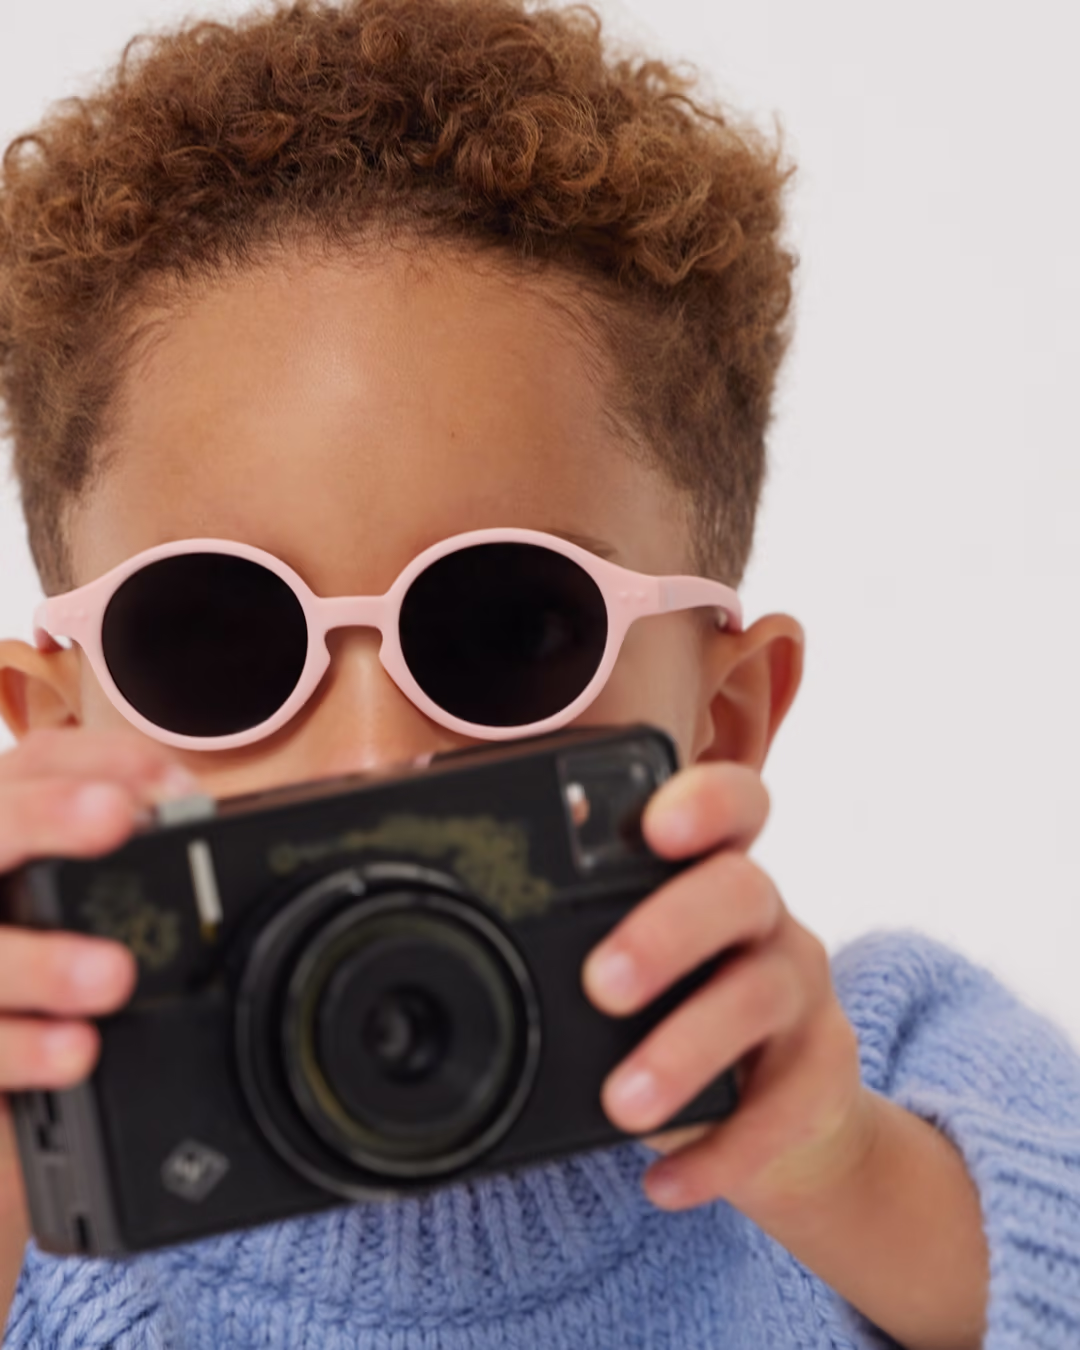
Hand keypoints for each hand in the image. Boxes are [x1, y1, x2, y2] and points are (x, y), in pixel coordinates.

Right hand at [0, 728, 199, 1250]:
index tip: (175, 787)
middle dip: (48, 813)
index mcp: (3, 828)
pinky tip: (76, 1054)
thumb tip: (214, 824)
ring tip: (113, 975)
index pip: (35, 763)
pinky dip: (24, 1050)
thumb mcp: (71, 884)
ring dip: (44, 961)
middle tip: (119, 818)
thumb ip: (129, 855)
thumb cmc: (40, 946)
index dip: (102, 761)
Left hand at [581, 761, 872, 1217]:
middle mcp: (762, 917)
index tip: (656, 824)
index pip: (732, 804)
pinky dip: (721, 1150)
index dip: (706, 800)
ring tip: (622, 1104)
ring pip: (760, 994)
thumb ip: (556, 934)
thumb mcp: (625, 961)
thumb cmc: (671, 1015)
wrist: (780, 1116)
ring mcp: (799, 991)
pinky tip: (664, 1182)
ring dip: (686, 1050)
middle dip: (669, 930)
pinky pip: (785, 1107)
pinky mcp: (820, 1074)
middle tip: (602, 984)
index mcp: (707, 872)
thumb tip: (406, 913)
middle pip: (740, 889)